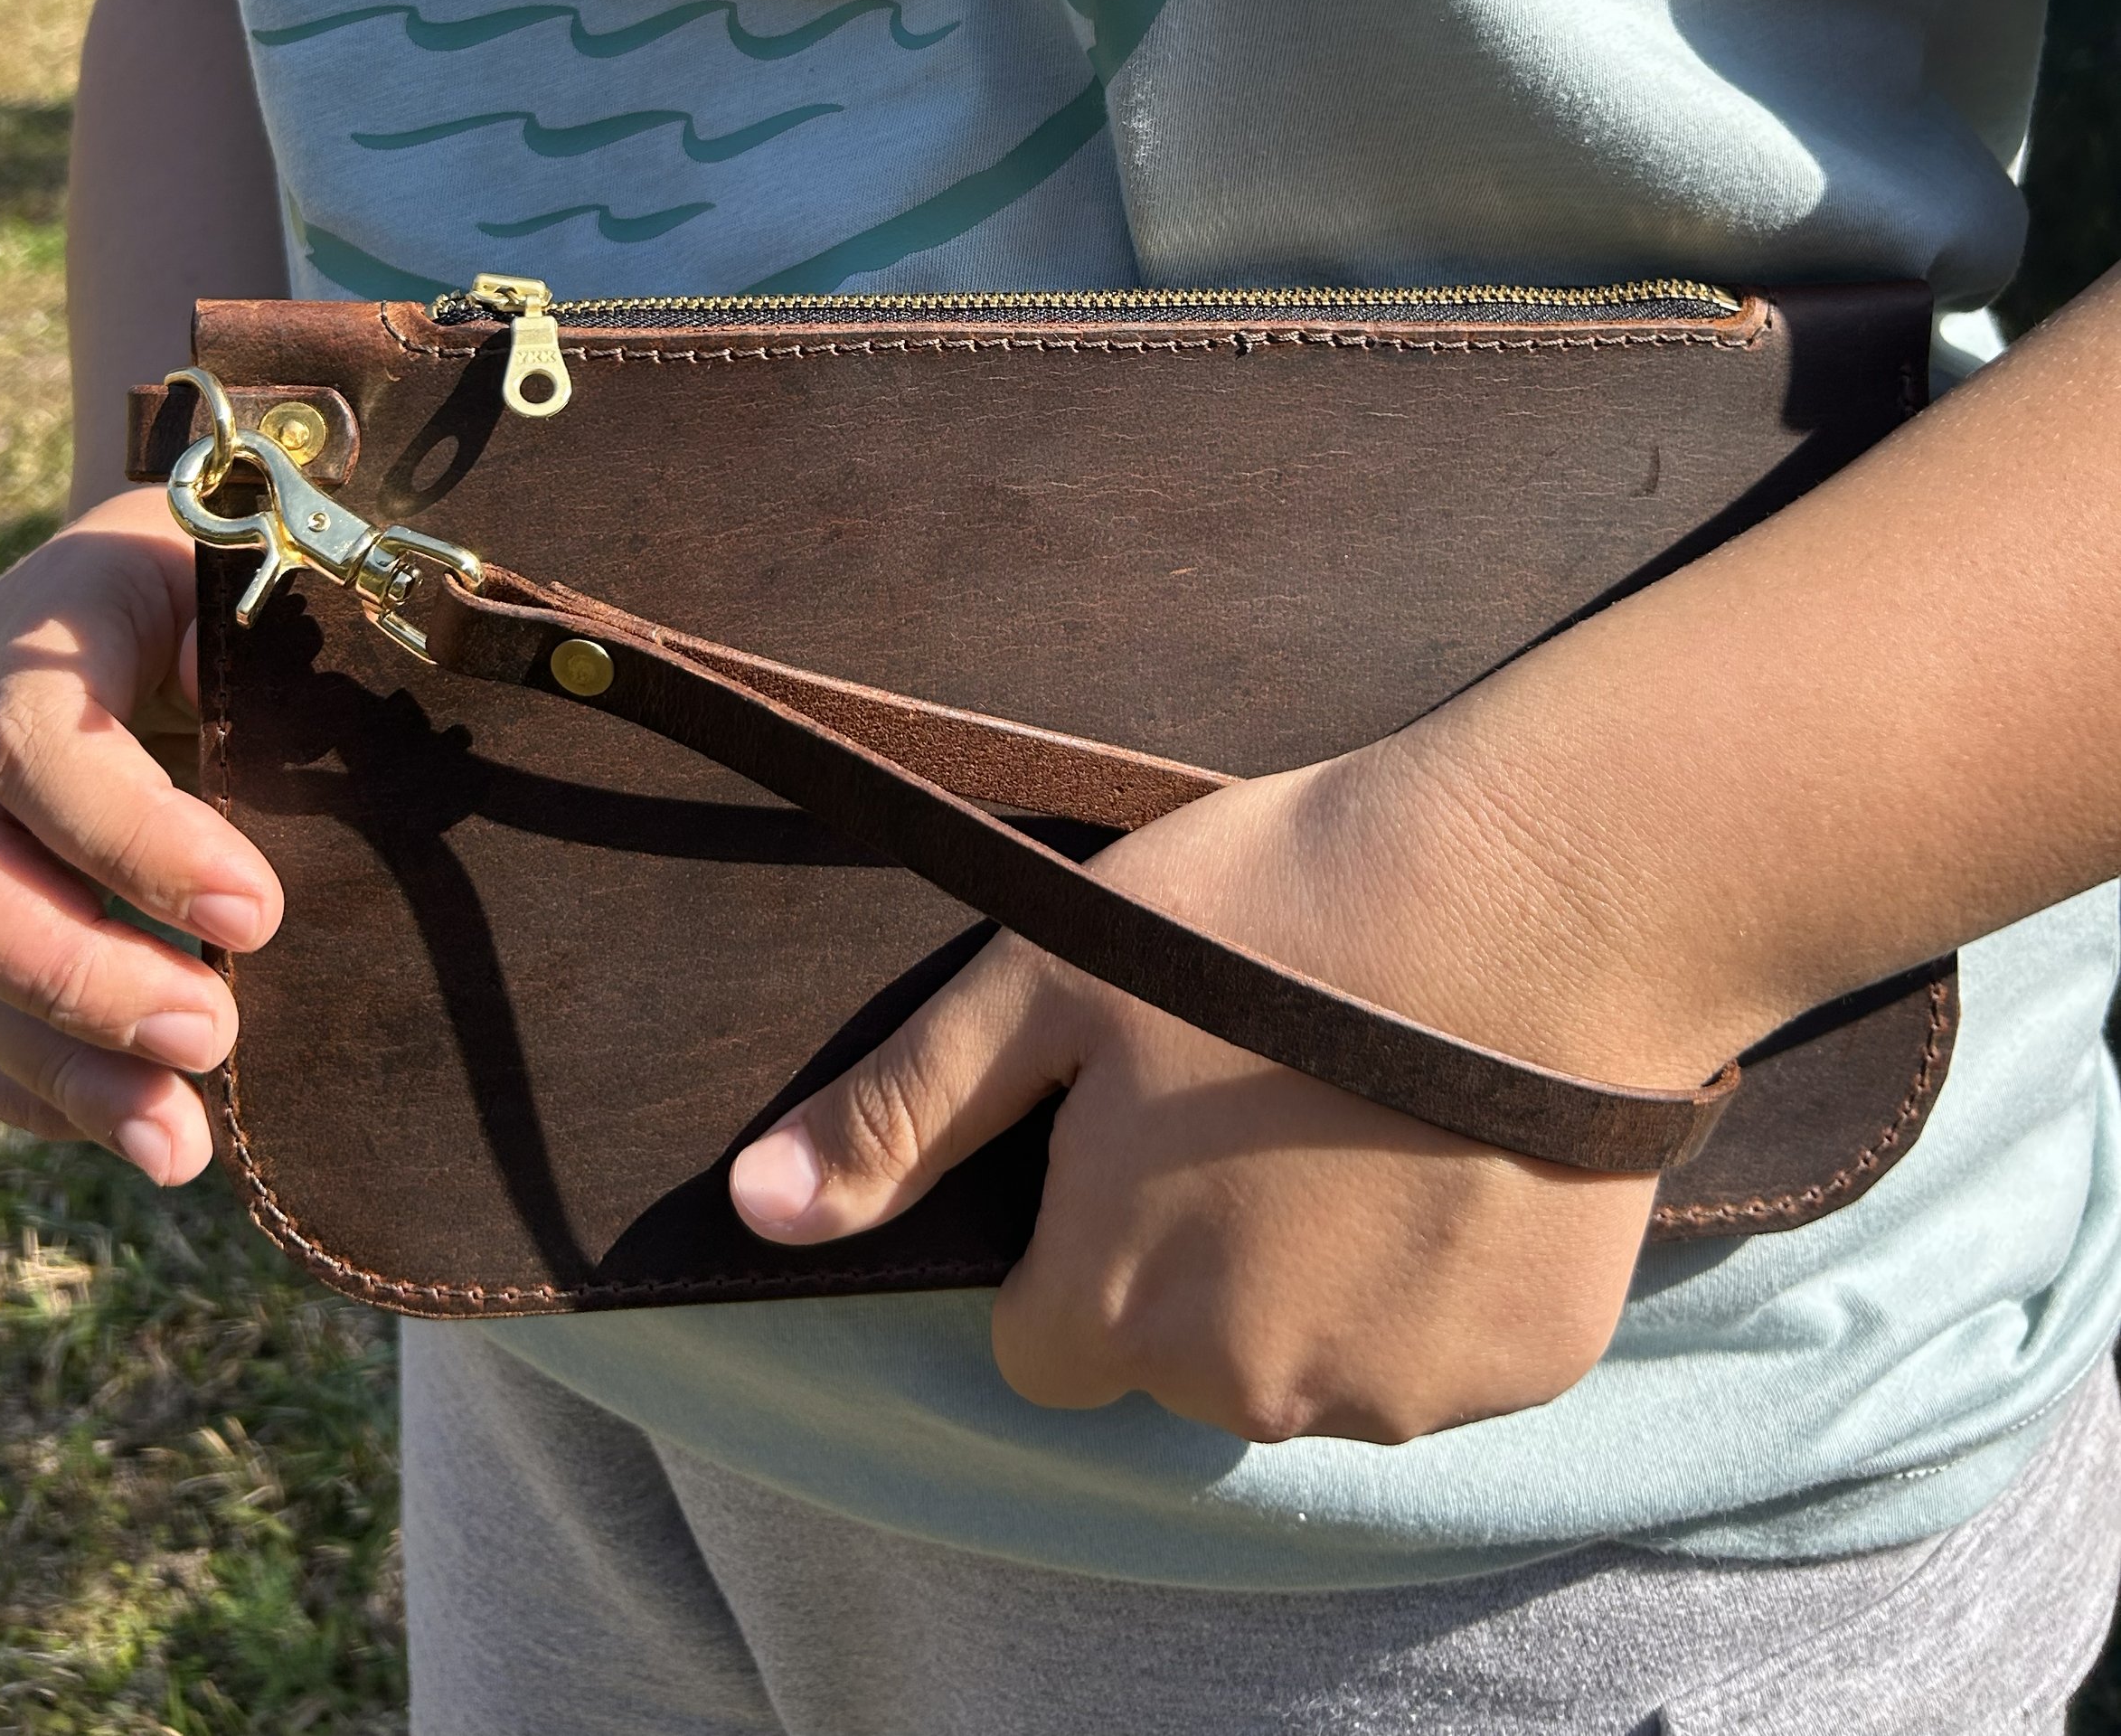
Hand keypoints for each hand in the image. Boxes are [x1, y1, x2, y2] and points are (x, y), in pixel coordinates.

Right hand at [0, 489, 283, 1183]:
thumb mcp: (275, 581)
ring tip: (179, 1143)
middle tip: (212, 1037)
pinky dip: (52, 1093)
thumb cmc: (267, 583)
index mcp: (41, 621)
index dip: (134, 842)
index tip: (258, 914)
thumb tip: (259, 733)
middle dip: (77, 976)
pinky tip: (144, 1132)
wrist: (200, 579)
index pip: (36, 743)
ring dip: (64, 1068)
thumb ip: (275, 649)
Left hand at [728, 746, 1713, 1444]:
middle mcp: (1248, 1391)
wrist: (1531, 898)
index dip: (1076, 1234)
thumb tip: (756, 1207)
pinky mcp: (1524, 1363)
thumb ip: (905, 1113)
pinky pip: (1446, 1345)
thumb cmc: (1274, 917)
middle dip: (1196, 1256)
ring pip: (1316, 1359)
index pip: (1042, 1342)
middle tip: (1253, 1093)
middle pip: (1180, 1359)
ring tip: (1359, 1107)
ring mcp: (1397, 1390)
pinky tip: (1451, 1146)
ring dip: (1320, 1270)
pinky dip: (1438, 1272)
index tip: (1132, 1129)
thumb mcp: (1049, 980)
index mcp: (1115, 1308)